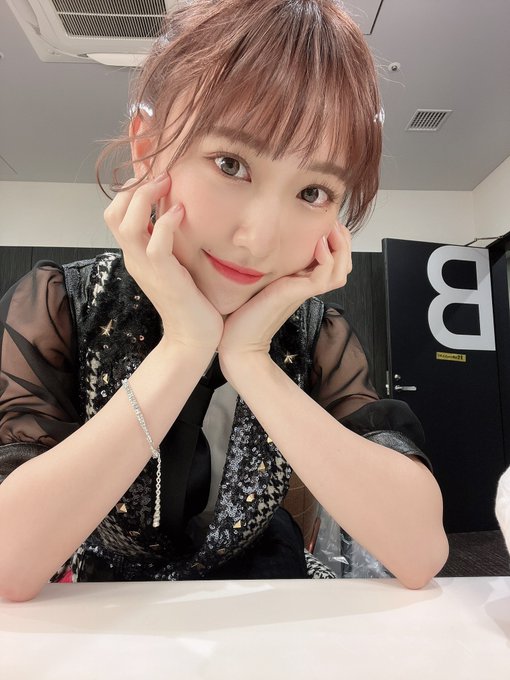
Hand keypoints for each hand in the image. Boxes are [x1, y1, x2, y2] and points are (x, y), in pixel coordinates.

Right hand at [104, 174, 223, 351]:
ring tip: (167, 184)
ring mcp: (146, 268)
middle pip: (113, 213)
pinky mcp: (164, 276)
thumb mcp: (177, 263)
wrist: (194, 337)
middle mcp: (135, 258)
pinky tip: (181, 211)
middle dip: (134, 187)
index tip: (155, 175)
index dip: (130, 189)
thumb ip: (172, 241)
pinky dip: (165, 222)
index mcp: (136, 254)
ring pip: (126, 223)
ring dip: (145, 197)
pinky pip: (155, 244)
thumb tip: (181, 211)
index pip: (116, 213)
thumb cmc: (192, 300)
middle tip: (161, 175)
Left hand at [218, 222, 351, 367]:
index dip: (337, 240)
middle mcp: (307, 286)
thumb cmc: (242, 311)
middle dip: (344, 240)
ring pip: (341, 270)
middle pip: (344, 264)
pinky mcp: (297, 294)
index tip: (326, 221)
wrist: (237, 340)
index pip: (334, 260)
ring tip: (330, 229)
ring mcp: (304, 291)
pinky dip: (327, 258)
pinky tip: (317, 244)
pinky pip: (324, 276)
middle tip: (333, 222)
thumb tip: (263, 238)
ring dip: (340, 246)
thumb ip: (269, 261)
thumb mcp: (258, 277)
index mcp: (302, 281)